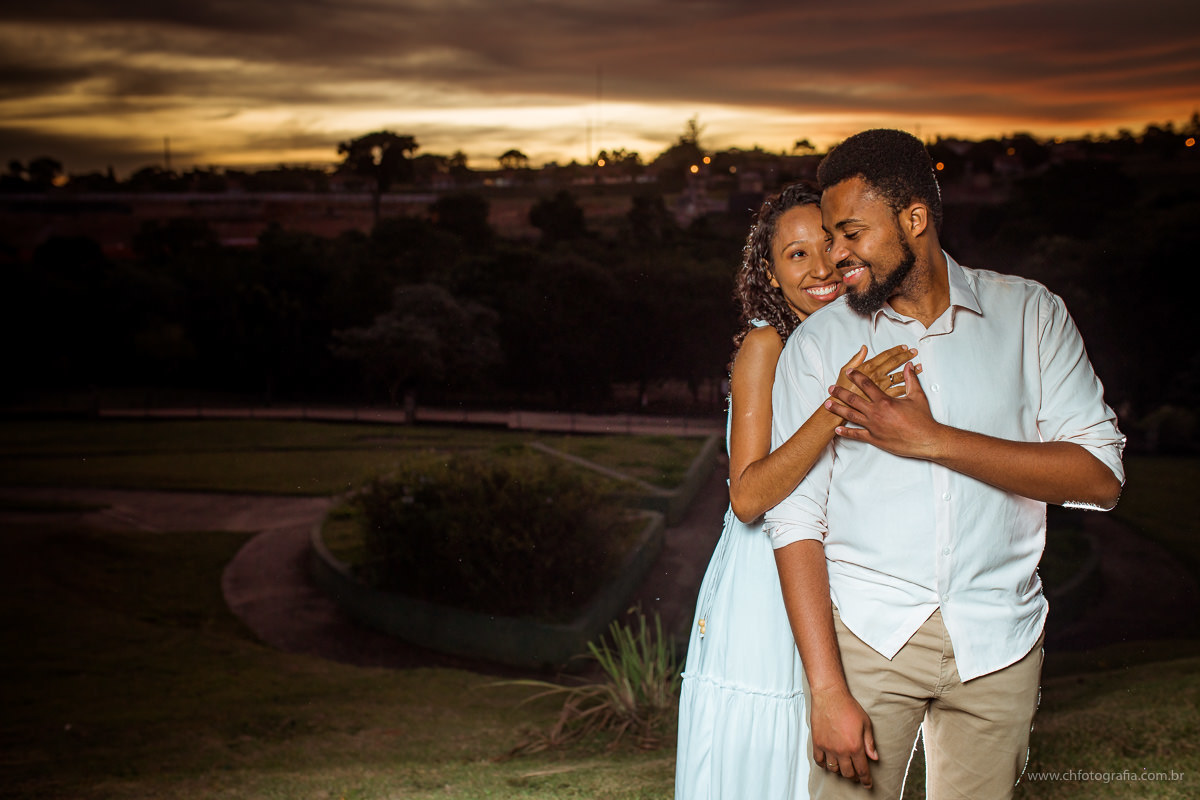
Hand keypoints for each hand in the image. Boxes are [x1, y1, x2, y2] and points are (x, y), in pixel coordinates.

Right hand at [809, 685, 877, 786]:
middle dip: (854, 777)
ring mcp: (828, 747)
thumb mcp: (865, 724)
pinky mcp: (817, 743)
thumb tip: (874, 758)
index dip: (866, 780)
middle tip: (857, 775)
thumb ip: (869, 743)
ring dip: (840, 771)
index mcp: (855, 746)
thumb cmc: (848, 707)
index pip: (862, 770)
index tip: (867, 784)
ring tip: (844, 767)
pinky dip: (825, 765)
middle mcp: (841, 750)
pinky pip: (820, 761)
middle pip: (848, 773)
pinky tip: (829, 762)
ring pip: (834, 770)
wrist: (830, 696)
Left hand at [825, 362, 942, 458]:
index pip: (866, 384)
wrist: (926, 440)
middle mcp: (876, 412)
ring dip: (837, 409)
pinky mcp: (874, 439)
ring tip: (827, 404)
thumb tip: (909, 365)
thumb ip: (911, 379)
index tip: (849, 372)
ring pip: (851, 415)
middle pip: (853, 399)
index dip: (856, 376)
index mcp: (885, 401)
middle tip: (831, 388)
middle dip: (840, 392)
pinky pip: (856, 435)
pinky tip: (837, 428)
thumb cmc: (922, 419)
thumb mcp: (917, 396)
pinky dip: (846, 432)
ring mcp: (873, 426)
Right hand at [834, 344, 920, 402]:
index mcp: (868, 369)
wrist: (840, 410)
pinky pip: (899, 392)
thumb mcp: (844, 371)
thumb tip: (864, 349)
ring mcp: (882, 389)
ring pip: (899, 377)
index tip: (904, 347)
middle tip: (913, 352)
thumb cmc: (842, 392)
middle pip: (894, 364)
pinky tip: (913, 384)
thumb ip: (856, 359)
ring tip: (919, 367)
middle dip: (905, 357)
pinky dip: (907, 387)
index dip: (896, 350)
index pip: (886, 356)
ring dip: (910, 372)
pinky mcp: (884, 401)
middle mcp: (877, 377)